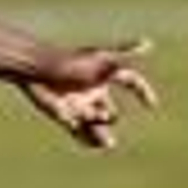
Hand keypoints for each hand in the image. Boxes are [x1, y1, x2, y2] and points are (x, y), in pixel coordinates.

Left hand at [22, 39, 158, 148]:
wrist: (36, 70)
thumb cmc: (70, 62)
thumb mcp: (100, 59)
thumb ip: (124, 53)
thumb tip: (148, 42)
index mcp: (103, 75)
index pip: (130, 82)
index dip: (142, 92)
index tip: (152, 105)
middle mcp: (93, 90)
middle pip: (111, 112)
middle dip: (110, 118)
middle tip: (105, 115)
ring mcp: (80, 104)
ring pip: (97, 126)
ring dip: (102, 136)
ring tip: (106, 143)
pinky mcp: (65, 115)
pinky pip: (79, 133)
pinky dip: (86, 141)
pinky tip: (91, 144)